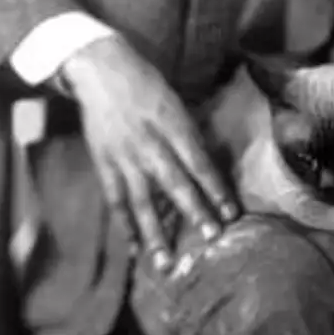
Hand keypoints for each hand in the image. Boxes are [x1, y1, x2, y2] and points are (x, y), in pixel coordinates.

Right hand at [58, 34, 237, 266]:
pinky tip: (134, 248)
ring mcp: (124, 158)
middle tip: (212, 237)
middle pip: (175, 184)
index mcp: (172, 125)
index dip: (216, 189)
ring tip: (165, 263)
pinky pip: (115, 200)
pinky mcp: (104, 165)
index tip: (232, 213)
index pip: (199, 162)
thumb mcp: (175, 102)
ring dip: (155, 233)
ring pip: (142, 202)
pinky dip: (124, 225)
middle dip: (195, 212)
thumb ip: (190, 134)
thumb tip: (208, 166)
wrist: (100, 71)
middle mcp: (150, 145)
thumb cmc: (145, 84)